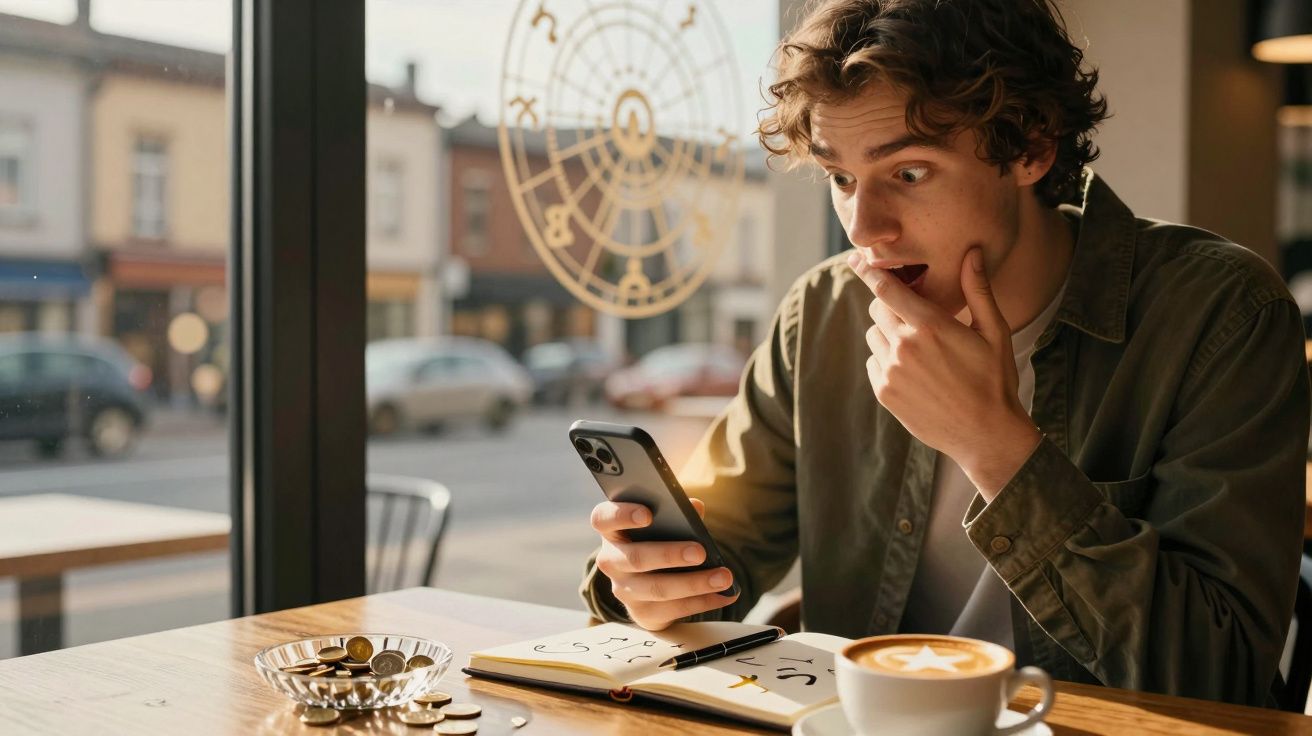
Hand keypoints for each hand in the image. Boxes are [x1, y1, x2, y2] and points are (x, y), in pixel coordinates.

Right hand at [590, 498, 737, 629]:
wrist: (648, 583)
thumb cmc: (656, 541)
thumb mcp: (662, 524)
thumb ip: (677, 513)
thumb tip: (696, 507)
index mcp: (612, 531)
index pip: (603, 519)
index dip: (622, 515)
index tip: (648, 514)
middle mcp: (611, 561)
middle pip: (636, 558)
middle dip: (670, 555)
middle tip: (700, 551)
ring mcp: (624, 590)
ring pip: (658, 588)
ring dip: (694, 583)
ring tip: (723, 576)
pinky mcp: (642, 613)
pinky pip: (673, 610)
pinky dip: (702, 602)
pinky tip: (723, 595)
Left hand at [849, 247, 1040, 497]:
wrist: (986, 434)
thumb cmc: (995, 379)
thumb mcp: (994, 332)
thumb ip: (978, 289)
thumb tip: (972, 251)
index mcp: (931, 326)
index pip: (887, 289)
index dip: (868, 271)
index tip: (855, 258)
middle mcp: (905, 347)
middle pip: (878, 309)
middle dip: (892, 307)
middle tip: (917, 319)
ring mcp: (891, 371)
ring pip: (874, 336)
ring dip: (889, 335)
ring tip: (921, 351)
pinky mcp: (884, 393)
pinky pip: (874, 363)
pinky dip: (887, 361)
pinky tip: (915, 373)